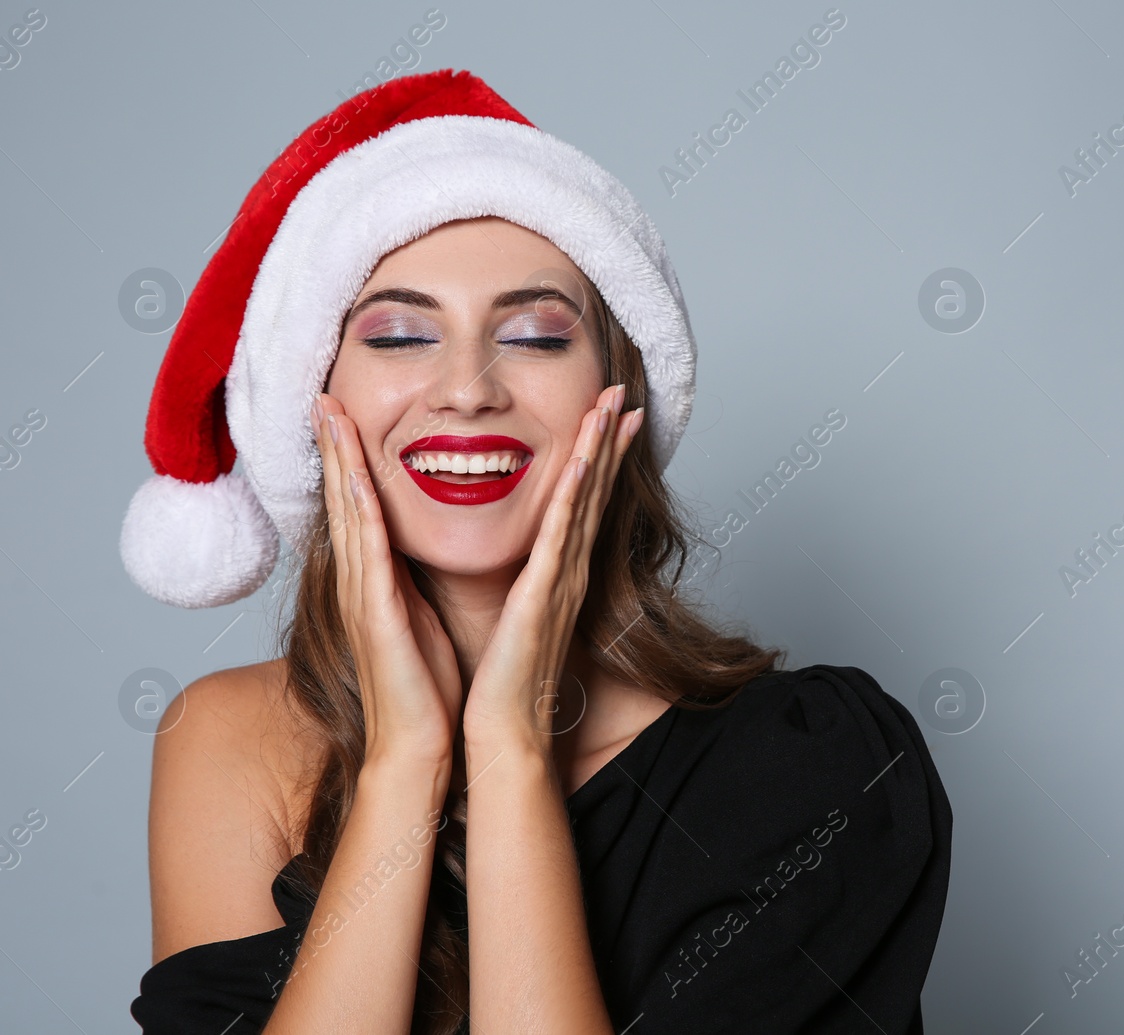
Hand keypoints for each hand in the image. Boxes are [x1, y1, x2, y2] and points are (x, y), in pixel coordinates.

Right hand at [313, 393, 462, 768]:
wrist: (417, 746)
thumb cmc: (423, 686)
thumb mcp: (417, 616)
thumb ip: (408, 581)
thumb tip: (414, 550)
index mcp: (374, 580)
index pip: (358, 507)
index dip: (347, 459)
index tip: (343, 414)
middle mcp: (360, 582)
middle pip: (342, 499)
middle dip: (333, 445)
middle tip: (324, 395)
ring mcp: (363, 597)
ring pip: (348, 515)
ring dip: (340, 462)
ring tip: (332, 414)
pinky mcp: (377, 616)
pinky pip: (368, 554)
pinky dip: (360, 513)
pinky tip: (356, 478)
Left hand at [461, 383, 642, 750]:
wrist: (503, 730)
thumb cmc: (501, 680)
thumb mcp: (514, 615)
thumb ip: (522, 581)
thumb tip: (518, 558)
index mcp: (557, 574)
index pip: (582, 503)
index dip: (598, 457)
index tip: (610, 416)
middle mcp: (568, 571)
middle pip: (595, 492)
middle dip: (609, 440)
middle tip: (622, 393)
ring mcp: (561, 581)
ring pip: (584, 503)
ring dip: (598, 452)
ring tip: (611, 407)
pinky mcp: (543, 596)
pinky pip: (560, 537)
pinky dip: (574, 499)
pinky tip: (581, 464)